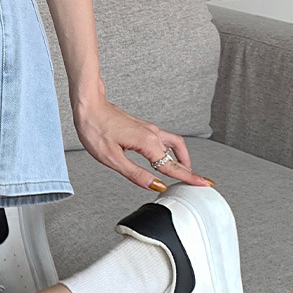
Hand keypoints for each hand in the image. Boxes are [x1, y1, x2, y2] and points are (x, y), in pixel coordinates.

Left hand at [73, 98, 214, 190]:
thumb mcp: (112, 158)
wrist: (88, 106)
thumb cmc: (95, 129)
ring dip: (182, 158)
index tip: (204, 184)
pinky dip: (171, 149)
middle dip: (189, 169)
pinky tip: (165, 155)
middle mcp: (152, 133)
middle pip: (178, 154)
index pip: (172, 166)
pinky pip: (164, 138)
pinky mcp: (142, 127)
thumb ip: (136, 174)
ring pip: (174, 143)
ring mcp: (148, 128)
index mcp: (147, 143)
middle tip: (199, 181)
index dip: (189, 177)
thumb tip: (156, 185)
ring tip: (185, 171)